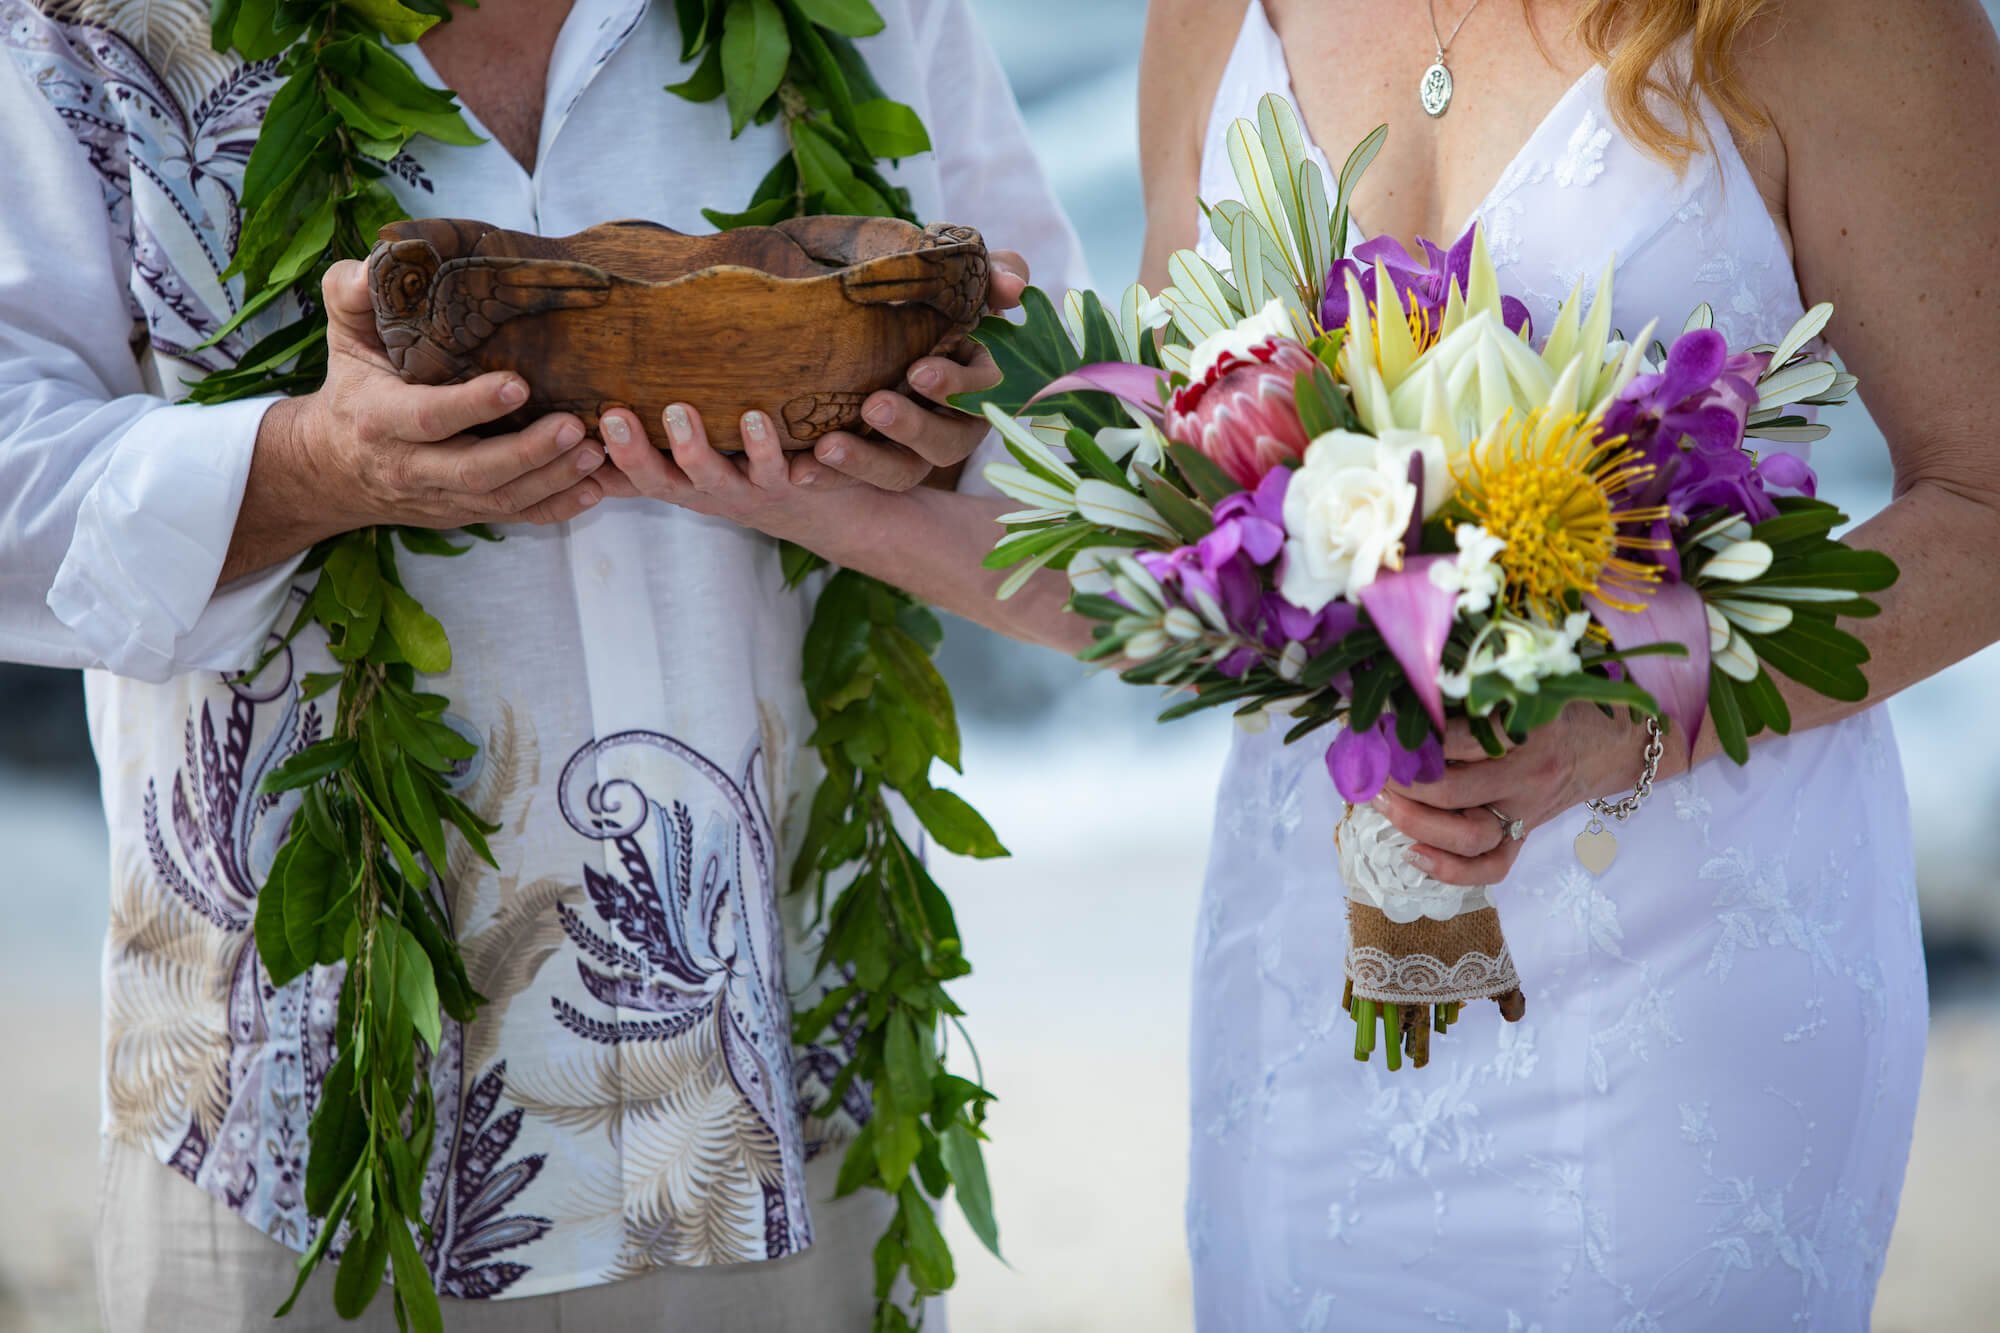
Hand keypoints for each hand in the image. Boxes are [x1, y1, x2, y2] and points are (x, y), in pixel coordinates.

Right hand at [283, 261, 607, 530]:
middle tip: (574, 426)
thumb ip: (351, 294)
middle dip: (527, 452)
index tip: (519, 385)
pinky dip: (557, 507)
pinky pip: (515, 517)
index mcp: (381, 418)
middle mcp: (412, 466)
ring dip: (552, 479)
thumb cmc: (354, 388)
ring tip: (595, 453)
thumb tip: (378, 263)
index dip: (472, 405)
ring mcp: (443, 496)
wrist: (336, 468)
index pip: (428, 418)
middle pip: (474, 470)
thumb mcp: (344, 337)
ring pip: (501, 498)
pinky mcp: (467, 512)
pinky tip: (594, 488)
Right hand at [594, 400, 862, 549]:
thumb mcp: (708, 472)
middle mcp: (716, 494)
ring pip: (720, 479)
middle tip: (617, 416)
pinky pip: (782, 471)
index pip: (639, 476)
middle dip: (638, 453)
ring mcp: (755, 493)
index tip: (589, 422)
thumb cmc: (759, 477)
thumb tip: (601, 431)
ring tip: (679, 409)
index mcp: (690, 485)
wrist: (838, 514)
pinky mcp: (796, 487)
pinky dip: (769, 448)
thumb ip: (662, 456)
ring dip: (697, 449)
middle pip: (667, 482)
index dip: (614, 455)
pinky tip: (757, 418)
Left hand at [790, 249, 1030, 492]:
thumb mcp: (963, 278)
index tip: (919, 371)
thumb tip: (1012, 287)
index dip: (957, 388)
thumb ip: (994, 274)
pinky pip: (853, 479)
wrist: (877, 308)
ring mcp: (909, 446)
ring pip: (900, 471)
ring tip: (826, 448)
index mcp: (980, 382)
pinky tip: (797, 470)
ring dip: (864, 463)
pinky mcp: (870, 457)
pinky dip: (826, 477)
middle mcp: (951, 423)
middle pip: (944, 444)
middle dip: (910, 428)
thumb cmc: (933, 292)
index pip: (983, 394)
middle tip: (874, 406)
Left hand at [1375, 707, 1672, 885]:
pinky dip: (1450, 870)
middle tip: (1373, 767)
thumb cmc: (1562, 707)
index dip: (1410, 736)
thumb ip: (1479, 688)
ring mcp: (1525, 811)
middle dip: (1402, 782)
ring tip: (1381, 802)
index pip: (1458, 739)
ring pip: (1468, 835)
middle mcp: (1526, 775)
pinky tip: (1412, 854)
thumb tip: (1413, 689)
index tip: (1377, 726)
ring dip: (1416, 822)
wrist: (1612, 744)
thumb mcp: (1528, 684)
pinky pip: (1491, 867)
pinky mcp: (1524, 835)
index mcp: (1526, 730)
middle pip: (1454, 791)